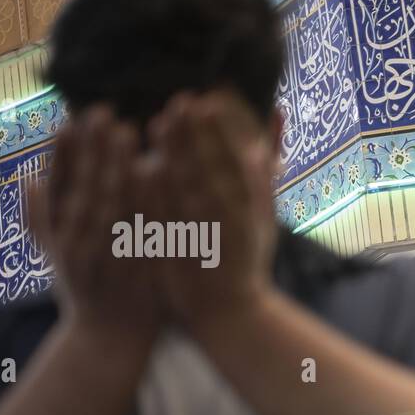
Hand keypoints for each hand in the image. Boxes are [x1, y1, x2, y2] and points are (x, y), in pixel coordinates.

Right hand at [29, 105, 160, 341]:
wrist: (110, 341)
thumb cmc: (83, 290)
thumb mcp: (53, 256)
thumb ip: (40, 218)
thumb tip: (26, 179)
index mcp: (60, 236)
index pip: (58, 186)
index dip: (63, 153)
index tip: (72, 120)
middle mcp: (80, 245)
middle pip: (85, 190)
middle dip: (92, 151)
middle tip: (103, 113)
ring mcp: (112, 257)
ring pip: (113, 207)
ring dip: (118, 169)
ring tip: (128, 134)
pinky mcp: (140, 267)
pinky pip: (145, 230)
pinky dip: (148, 201)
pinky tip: (156, 174)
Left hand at [139, 90, 278, 330]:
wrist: (231, 313)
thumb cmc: (245, 259)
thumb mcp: (263, 215)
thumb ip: (263, 170)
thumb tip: (273, 121)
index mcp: (249, 207)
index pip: (235, 161)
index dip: (219, 131)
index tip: (204, 102)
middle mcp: (231, 219)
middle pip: (212, 169)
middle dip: (195, 135)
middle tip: (177, 103)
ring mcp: (207, 237)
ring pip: (190, 191)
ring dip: (174, 157)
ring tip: (155, 126)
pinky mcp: (183, 253)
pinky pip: (168, 219)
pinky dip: (156, 195)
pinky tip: (141, 170)